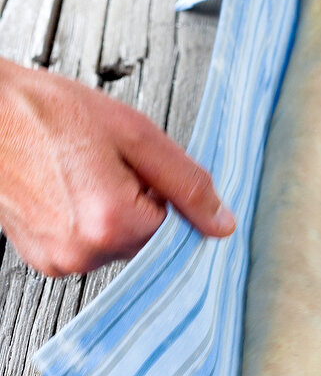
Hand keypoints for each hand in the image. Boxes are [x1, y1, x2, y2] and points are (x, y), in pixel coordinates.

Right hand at [0, 59, 234, 276]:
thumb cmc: (45, 114)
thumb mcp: (135, 135)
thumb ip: (187, 183)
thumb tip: (221, 223)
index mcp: (112, 223)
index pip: (178, 230)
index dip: (167, 196)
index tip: (147, 174)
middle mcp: (84, 253)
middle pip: (148, 242)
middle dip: (142, 205)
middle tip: (109, 166)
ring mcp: (60, 261)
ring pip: (118, 245)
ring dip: (114, 214)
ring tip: (83, 174)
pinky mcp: (43, 261)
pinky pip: (89, 247)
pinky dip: (88, 222)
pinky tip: (67, 190)